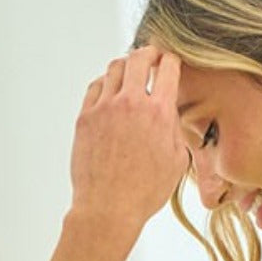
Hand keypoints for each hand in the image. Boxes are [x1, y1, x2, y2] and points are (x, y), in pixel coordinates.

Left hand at [69, 45, 188, 236]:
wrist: (109, 208)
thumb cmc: (145, 192)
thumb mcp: (176, 162)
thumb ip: (174, 130)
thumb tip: (169, 114)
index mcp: (158, 112)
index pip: (167, 68)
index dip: (171, 60)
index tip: (170, 62)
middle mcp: (130, 103)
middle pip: (138, 58)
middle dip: (148, 52)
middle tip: (151, 55)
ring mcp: (104, 107)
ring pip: (114, 69)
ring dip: (125, 65)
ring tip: (129, 71)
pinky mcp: (85, 117)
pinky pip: (95, 87)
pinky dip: (105, 83)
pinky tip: (109, 90)